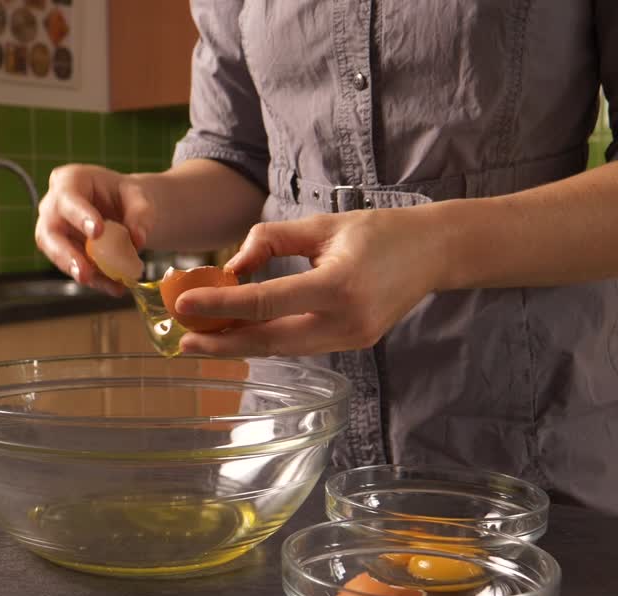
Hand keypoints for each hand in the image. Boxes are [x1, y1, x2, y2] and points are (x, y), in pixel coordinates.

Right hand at [35, 164, 154, 295]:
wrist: (124, 210)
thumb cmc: (125, 196)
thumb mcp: (139, 197)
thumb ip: (141, 214)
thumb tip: (138, 240)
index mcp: (69, 181)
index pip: (68, 197)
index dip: (80, 215)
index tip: (97, 232)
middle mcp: (54, 206)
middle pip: (49, 231)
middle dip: (66, 254)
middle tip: (85, 272)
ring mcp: (55, 231)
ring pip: (56, 254)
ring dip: (78, 272)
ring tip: (102, 284)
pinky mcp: (63, 253)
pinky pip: (74, 268)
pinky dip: (95, 280)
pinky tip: (114, 286)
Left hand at [175, 208, 448, 356]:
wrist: (433, 252)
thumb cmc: (377, 231)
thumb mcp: (321, 225)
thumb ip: (271, 241)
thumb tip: (230, 268)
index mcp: (338, 286)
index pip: (265, 302)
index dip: (221, 305)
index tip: (185, 304)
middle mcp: (346, 321)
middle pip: (270, 341)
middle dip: (223, 343)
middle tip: (183, 340)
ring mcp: (352, 339)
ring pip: (284, 349)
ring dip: (241, 345)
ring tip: (204, 339)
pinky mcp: (354, 344)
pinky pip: (300, 346)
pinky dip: (268, 341)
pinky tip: (241, 335)